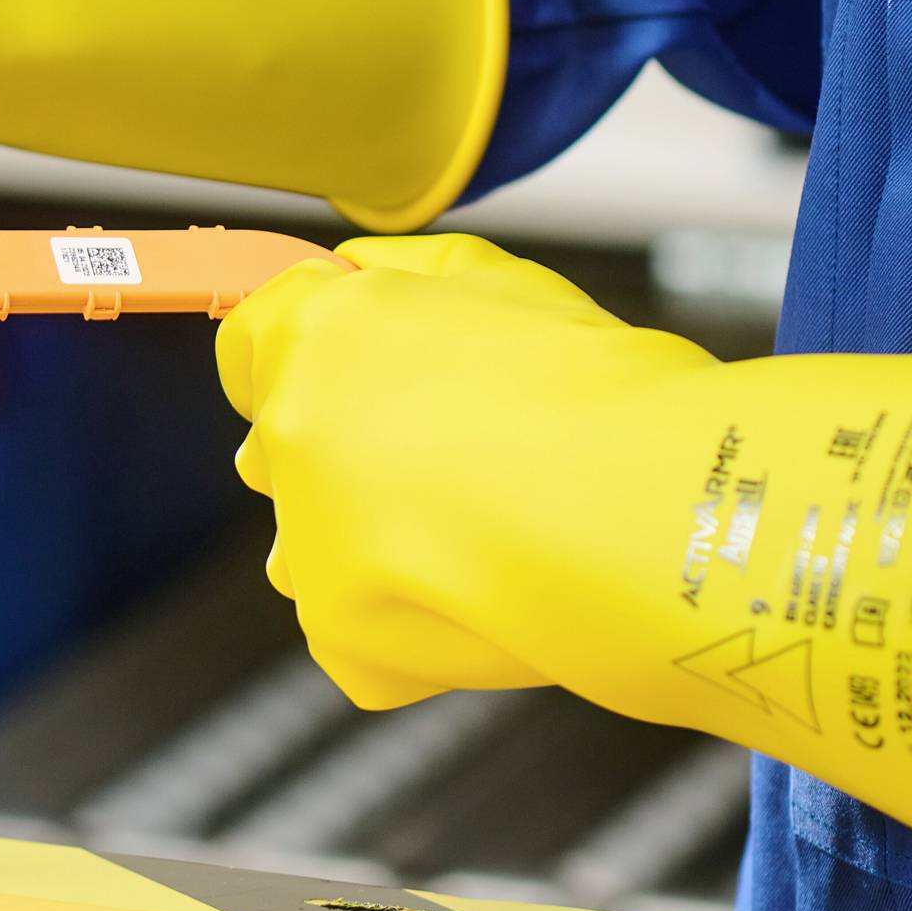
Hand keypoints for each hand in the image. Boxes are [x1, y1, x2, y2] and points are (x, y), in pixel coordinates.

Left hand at [214, 234, 724, 713]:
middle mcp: (290, 437)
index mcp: (316, 338)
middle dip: (340, 456)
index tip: (358, 380)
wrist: (658, 519)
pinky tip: (484, 595)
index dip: (309, 360)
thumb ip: (401, 274)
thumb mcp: (501, 283)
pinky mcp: (342, 636)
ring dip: (364, 543)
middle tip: (450, 465)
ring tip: (476, 537)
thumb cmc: (602, 392)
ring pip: (309, 549)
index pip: (252, 348)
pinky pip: (351, 632)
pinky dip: (404, 622)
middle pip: (281, 452)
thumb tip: (347, 274)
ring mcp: (306, 545)